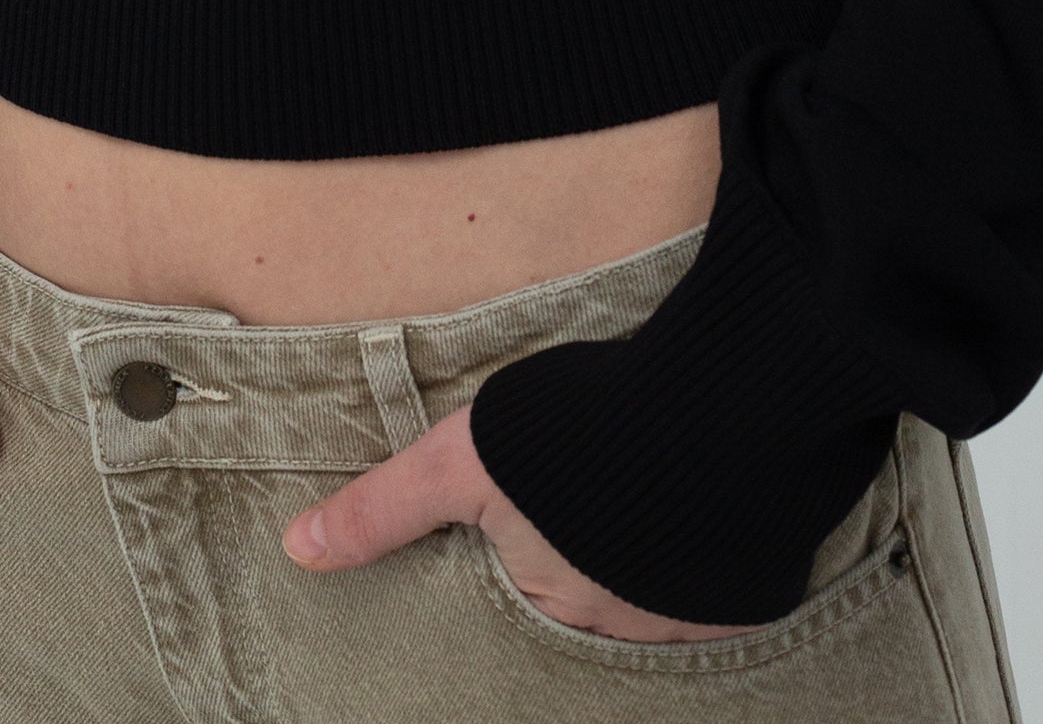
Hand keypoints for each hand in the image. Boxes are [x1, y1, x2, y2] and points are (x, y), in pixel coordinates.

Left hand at [281, 402, 747, 643]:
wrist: (722, 404)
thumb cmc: (577, 434)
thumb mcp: (461, 461)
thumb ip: (384, 508)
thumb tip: (297, 552)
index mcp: (551, 614)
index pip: (518, 613)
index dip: (514, 572)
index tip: (521, 532)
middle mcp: (623, 637)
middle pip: (586, 606)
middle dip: (576, 567)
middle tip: (570, 513)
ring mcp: (691, 620)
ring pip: (644, 598)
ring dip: (633, 561)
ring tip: (621, 501)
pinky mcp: (745, 594)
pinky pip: (707, 592)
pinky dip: (688, 557)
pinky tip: (681, 506)